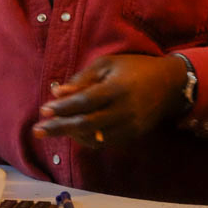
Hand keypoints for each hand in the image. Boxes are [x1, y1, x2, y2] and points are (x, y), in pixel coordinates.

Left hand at [32, 53, 187, 147]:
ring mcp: (130, 126)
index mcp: (117, 89)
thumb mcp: (107, 64)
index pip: (84, 102)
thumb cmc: (134, 68)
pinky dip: (87, 139)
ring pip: (94, 137)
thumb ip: (82, 80)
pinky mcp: (133, 135)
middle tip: (37, 131)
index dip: (62, 108)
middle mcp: (124, 110)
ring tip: (53, 129)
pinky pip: (105, 142)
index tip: (43, 110)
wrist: (170, 84)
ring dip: (71, 135)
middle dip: (59, 128)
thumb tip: (57, 93)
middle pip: (86, 124)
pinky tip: (74, 132)